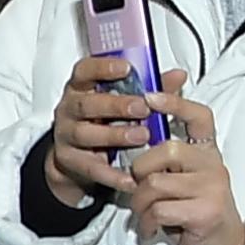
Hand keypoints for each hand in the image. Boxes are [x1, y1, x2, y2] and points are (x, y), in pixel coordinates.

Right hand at [46, 51, 158, 208]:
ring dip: (114, 135)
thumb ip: (151, 88)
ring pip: (85, 134)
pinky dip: (111, 174)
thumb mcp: (125, 101)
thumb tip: (178, 75)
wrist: (79, 156)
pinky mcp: (69, 160)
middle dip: (114, 105)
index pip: (84, 70)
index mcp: (82, 88)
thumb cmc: (105, 120)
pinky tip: (131, 177)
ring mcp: (66, 135)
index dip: (102, 67)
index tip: (126, 68)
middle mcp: (69, 109)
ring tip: (141, 137)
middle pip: (85, 104)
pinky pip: (90, 167)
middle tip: (142, 108)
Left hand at [121, 73, 244, 244]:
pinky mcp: (206, 212)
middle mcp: (213, 165)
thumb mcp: (180, 183)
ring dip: (138, 203)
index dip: (175, 101)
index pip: (199, 116)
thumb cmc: (193, 216)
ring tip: (145, 216)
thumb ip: (164, 161)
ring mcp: (213, 188)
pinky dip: (146, 223)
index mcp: (206, 154)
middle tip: (138, 193)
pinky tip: (152, 231)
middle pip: (163, 150)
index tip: (149, 95)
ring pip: (154, 182)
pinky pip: (158, 209)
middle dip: (138, 173)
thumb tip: (132, 136)